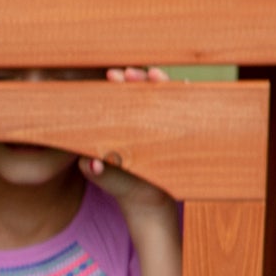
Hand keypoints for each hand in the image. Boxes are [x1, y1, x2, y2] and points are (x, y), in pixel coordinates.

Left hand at [83, 68, 175, 213]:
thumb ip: (97, 172)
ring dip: (159, 83)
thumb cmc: (124, 187)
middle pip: (141, 91)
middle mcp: (143, 119)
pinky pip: (183, 108)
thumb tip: (91, 164)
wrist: (149, 203)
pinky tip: (185, 85)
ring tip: (153, 74)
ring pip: (163, 95)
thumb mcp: (107, 179)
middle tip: (127, 73)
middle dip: (136, 79)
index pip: (121, 98)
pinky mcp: (179, 128)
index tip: (112, 77)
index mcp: (123, 124)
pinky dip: (184, 95)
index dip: (118, 86)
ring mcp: (162, 122)